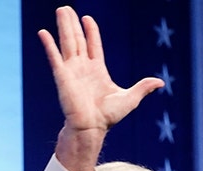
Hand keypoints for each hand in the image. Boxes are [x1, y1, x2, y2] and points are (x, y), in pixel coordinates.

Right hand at [38, 6, 163, 170]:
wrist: (91, 128)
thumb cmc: (108, 117)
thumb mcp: (130, 98)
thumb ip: (143, 87)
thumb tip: (160, 82)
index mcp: (97, 70)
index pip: (93, 44)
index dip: (91, 30)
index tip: (86, 18)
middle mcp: (82, 67)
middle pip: (77, 39)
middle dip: (72, 23)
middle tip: (65, 9)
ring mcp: (71, 70)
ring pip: (67, 42)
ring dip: (63, 26)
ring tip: (60, 10)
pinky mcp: (62, 76)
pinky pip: (54, 57)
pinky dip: (48, 45)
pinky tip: (43, 32)